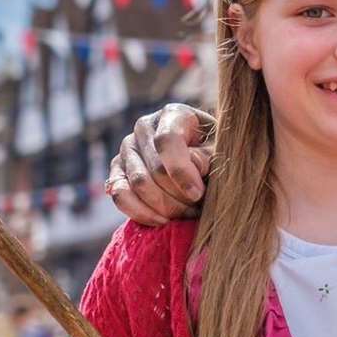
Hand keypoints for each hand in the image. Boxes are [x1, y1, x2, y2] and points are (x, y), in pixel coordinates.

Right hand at [106, 104, 213, 226]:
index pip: (167, 140)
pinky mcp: (117, 171)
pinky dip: (139, 212)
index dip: (181, 171)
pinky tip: (161, 221)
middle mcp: (144, 127)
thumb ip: (208, 157)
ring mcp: (127, 149)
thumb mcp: (220, 154)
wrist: (201, 169)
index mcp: (173, 115)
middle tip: (198, 210)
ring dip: (164, 207)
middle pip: (155, 169)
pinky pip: (120, 195)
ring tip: (185, 214)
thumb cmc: (215, 158)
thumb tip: (192, 164)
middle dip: (179, 197)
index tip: (197, 194)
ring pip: (138, 184)